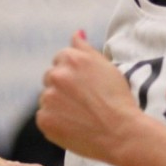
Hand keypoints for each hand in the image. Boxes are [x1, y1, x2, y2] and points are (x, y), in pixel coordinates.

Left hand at [36, 32, 140, 163]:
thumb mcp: (107, 67)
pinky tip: (74, 125)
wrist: (121, 132)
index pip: (61, 59)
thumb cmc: (119, 99)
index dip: (76, 73)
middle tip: (85, 100)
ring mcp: (48, 98)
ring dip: (59, 103)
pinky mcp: (44, 119)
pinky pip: (45, 117)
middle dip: (64, 86)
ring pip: (48, 97)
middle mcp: (56, 75)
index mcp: (71, 58)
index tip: (87, 85)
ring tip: (81, 114)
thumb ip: (86, 48)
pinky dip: (56, 121)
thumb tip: (76, 32)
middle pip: (51, 77)